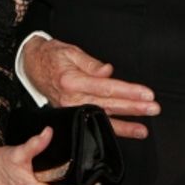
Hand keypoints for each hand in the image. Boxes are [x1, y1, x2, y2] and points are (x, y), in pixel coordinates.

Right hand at [22, 37, 159, 138]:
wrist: (30, 65)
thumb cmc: (52, 55)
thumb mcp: (71, 51)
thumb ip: (91, 64)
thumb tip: (108, 72)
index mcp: (73, 81)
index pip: (107, 88)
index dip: (129, 92)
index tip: (147, 94)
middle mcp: (71, 99)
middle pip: (108, 105)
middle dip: (133, 107)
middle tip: (154, 108)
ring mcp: (70, 110)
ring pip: (102, 119)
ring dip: (124, 125)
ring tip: (143, 130)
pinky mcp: (70, 114)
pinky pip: (93, 123)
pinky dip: (110, 129)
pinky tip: (124, 132)